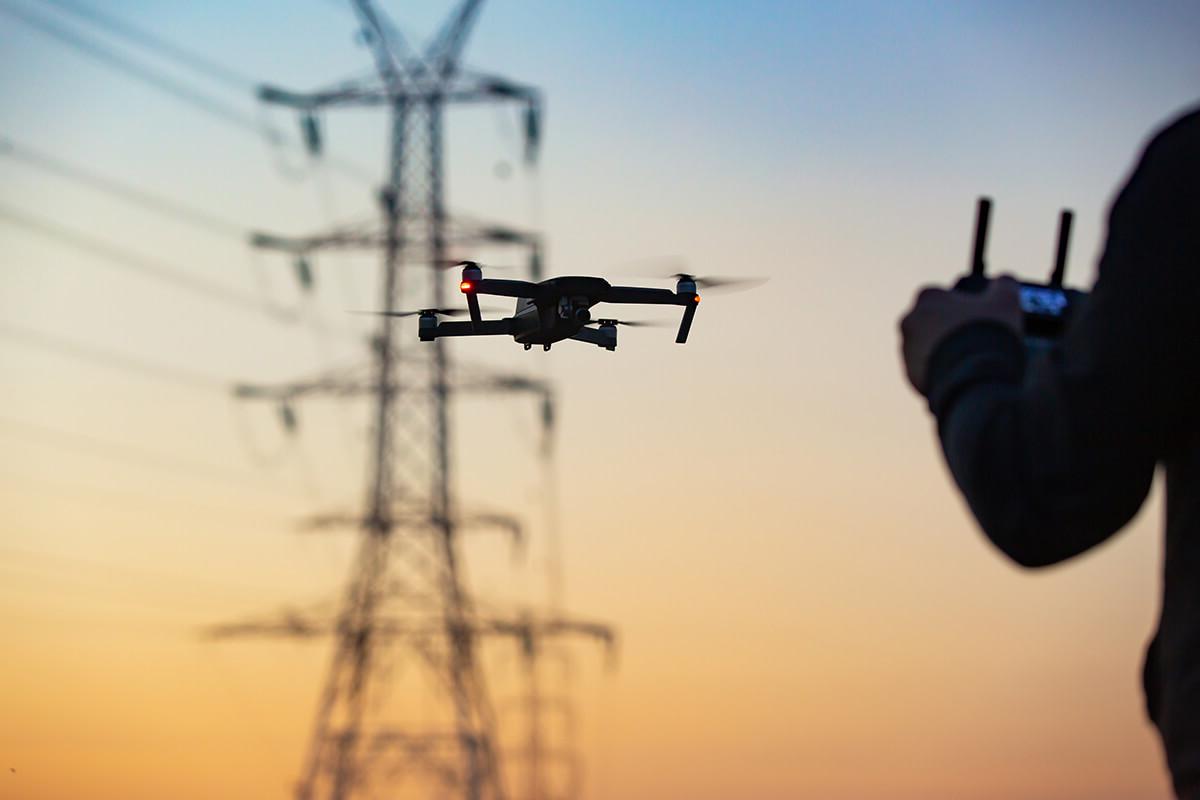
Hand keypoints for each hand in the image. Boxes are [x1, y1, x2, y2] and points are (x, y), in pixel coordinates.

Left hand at [899, 276, 1021, 393]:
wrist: (973, 378)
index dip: (963, 306)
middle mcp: (910, 320)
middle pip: (932, 321)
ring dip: (943, 350)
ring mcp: (906, 348)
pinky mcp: (909, 373)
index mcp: (929, 296)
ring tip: (968, 360)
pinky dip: (939, 370)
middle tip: (974, 340)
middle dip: (950, 328)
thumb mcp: (1006, 301)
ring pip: (927, 346)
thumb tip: (1004, 281)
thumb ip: (1004, 284)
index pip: (944, 296)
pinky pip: (925, 369)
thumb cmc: (987, 333)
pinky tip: (960, 374)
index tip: (978, 317)